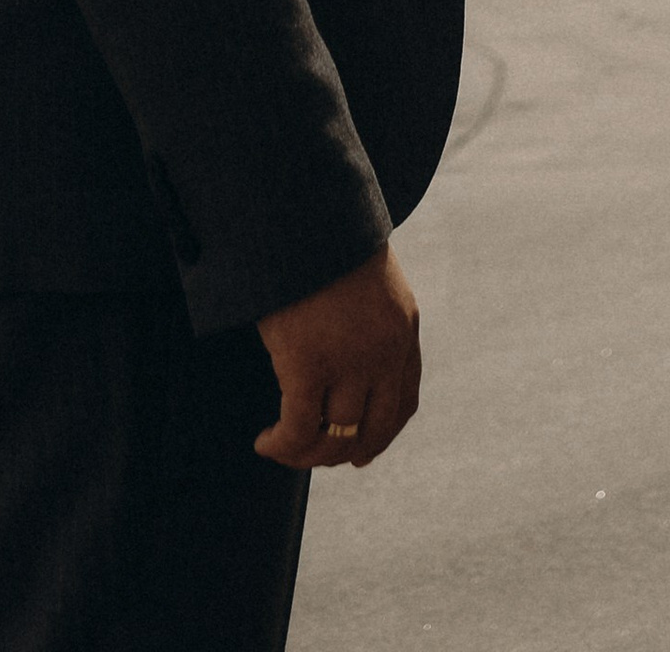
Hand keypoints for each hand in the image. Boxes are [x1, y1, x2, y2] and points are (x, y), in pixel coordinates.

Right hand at [255, 246, 420, 469]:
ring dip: (307, 454)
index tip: (360, 451)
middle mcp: (384, 351)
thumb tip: (346, 363)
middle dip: (346, 452)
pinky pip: (298, 429)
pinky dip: (282, 446)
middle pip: (373, 429)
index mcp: (403, 328)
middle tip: (316, 455)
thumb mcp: (368, 282)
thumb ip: (369, 322)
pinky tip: (265, 442)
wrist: (304, 213)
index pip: (404, 403)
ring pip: (335, 436)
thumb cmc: (327, 242)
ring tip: (282, 447)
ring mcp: (349, 361)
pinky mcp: (307, 365)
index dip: (380, 435)